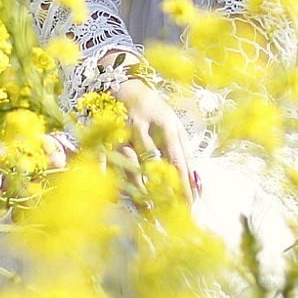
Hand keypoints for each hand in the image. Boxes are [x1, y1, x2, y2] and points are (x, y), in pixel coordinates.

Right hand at [114, 78, 195, 200]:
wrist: (123, 86)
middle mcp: (142, 129)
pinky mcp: (102, 138)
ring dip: (139, 191)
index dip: (183, 185)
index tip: (189, 205)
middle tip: (169, 212)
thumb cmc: (154, 111)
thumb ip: (183, 151)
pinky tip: (116, 198)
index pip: (177, 160)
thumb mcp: (174, 125)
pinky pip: (104, 163)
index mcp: (165, 125)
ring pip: (128, 167)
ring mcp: (120, 134)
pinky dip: (110, 180)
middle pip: (152, 165)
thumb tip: (194, 181)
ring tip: (148, 210)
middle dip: (161, 191)